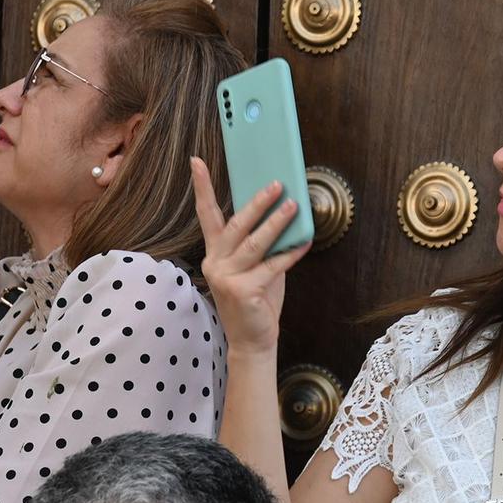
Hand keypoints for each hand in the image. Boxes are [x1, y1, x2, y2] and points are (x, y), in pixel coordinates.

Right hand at [191, 157, 307, 356]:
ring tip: (293, 205)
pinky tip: (305, 241)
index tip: (197, 162)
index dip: (202, 188)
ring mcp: (227, 277)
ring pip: (255, 243)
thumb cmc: (255, 301)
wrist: (251, 341)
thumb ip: (260, 245)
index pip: (206, 215)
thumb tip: (279, 214)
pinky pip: (272, 266)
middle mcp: (215, 263)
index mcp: (214, 254)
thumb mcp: (253, 268)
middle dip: (257, 203)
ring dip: (277, 223)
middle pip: (236, 224)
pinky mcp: (244, 290)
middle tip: (275, 184)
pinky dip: (291, 253)